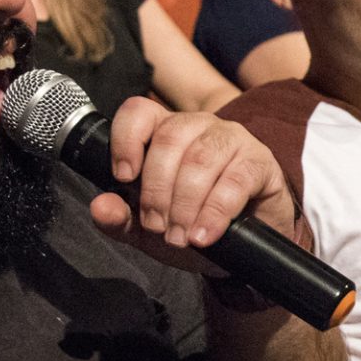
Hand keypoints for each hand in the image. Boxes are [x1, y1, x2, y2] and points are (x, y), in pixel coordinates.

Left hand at [88, 99, 295, 274]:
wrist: (244, 249)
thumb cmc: (193, 224)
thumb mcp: (149, 230)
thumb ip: (122, 218)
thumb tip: (100, 208)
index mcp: (165, 131)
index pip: (139, 112)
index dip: (127, 139)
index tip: (124, 177)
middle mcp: (198, 126)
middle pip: (170, 138)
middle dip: (157, 189)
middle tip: (157, 227)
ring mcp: (232, 139)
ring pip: (201, 158)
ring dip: (185, 204)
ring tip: (180, 236)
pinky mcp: (259, 162)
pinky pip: (235, 180)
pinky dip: (215, 212)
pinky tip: (204, 235)